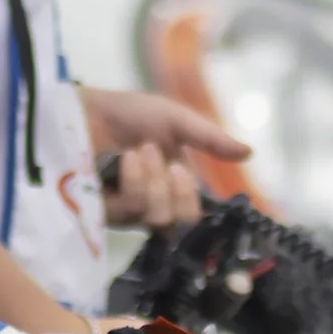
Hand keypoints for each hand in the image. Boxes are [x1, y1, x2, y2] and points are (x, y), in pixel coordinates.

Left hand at [81, 88, 249, 229]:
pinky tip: (124, 160)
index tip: (181, 171)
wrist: (83, 109)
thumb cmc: (125, 113)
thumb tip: (250, 152)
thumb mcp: (175, 120)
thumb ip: (210, 139)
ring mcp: (126, 212)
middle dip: (178, 192)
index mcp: (172, 185)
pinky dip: (135, 181)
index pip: (193, 215)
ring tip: (139, 152)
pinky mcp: (103, 215)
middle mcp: (151, 203)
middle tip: (167, 163)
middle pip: (180, 224)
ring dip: (154, 181)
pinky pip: (132, 211)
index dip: (191, 200)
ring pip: (158, 218)